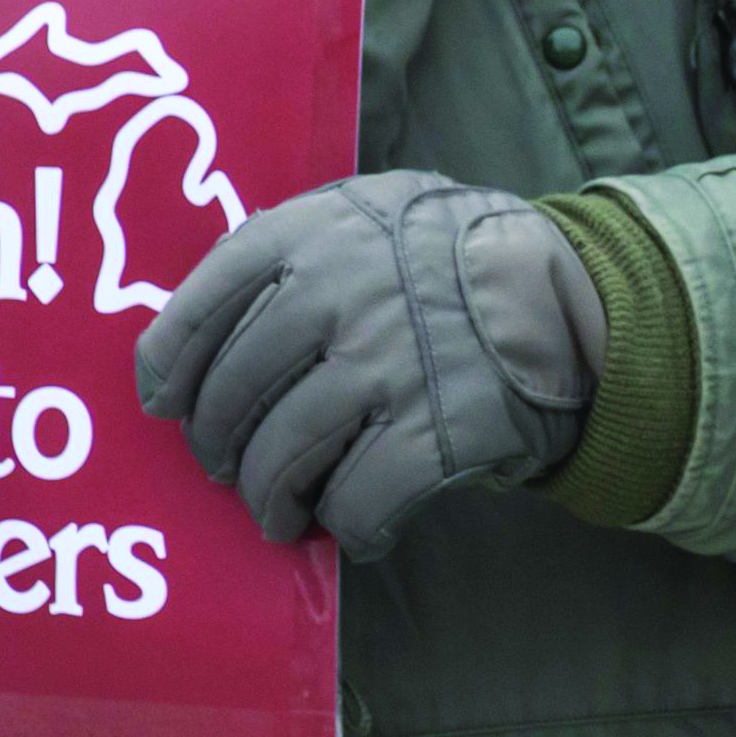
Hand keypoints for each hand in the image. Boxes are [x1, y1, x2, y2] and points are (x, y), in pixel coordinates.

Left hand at [132, 170, 603, 560]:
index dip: (170, 371)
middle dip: (220, 448)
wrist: (569, 292)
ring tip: (280, 512)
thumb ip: (287, 251)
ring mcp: (386, 366)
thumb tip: (198, 337)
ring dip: (270, 500)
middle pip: (232, 398)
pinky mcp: (436, 432)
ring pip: (281, 460)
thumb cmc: (450, 254)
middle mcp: (336, 297)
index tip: (166, 404)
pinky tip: (356, 522)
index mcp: (308, 235)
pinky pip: (356, 503)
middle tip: (233, 468)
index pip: (198, 312)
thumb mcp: (367, 211)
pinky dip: (348, 525)